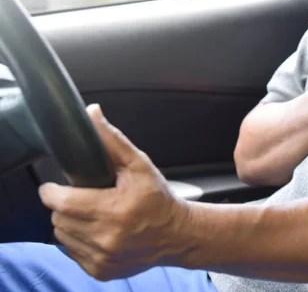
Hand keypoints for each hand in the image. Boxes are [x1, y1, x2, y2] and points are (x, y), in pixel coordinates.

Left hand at [39, 105, 188, 280]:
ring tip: (91, 212)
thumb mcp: (139, 165)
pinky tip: (97, 230)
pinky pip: (72, 252)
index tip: (57, 186)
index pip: (61, 202)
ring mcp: (103, 257)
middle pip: (59, 218)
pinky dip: (78, 240)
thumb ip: (112, 140)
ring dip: (70, 222)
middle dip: (65, 204)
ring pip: (62, 236)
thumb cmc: (159, 198)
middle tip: (84, 196)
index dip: (53, 191)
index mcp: (116, 210)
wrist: (178, 234)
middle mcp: (108, 238)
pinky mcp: (101, 270)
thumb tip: (92, 114)